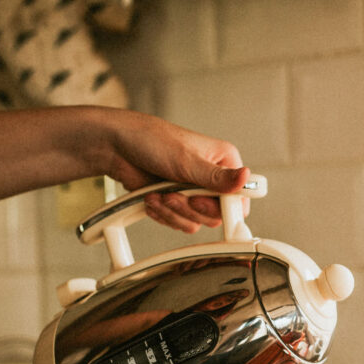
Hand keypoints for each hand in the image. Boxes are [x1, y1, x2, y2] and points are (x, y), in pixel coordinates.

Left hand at [104, 110, 250, 233]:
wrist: (116, 147)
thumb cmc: (151, 141)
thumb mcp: (187, 160)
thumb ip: (217, 177)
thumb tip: (247, 178)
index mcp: (224, 162)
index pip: (239, 197)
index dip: (223, 206)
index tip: (202, 203)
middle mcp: (211, 179)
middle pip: (216, 215)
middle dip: (190, 208)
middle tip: (175, 194)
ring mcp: (193, 193)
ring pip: (195, 222)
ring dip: (173, 212)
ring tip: (160, 194)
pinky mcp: (176, 204)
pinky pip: (178, 223)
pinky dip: (162, 214)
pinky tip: (153, 198)